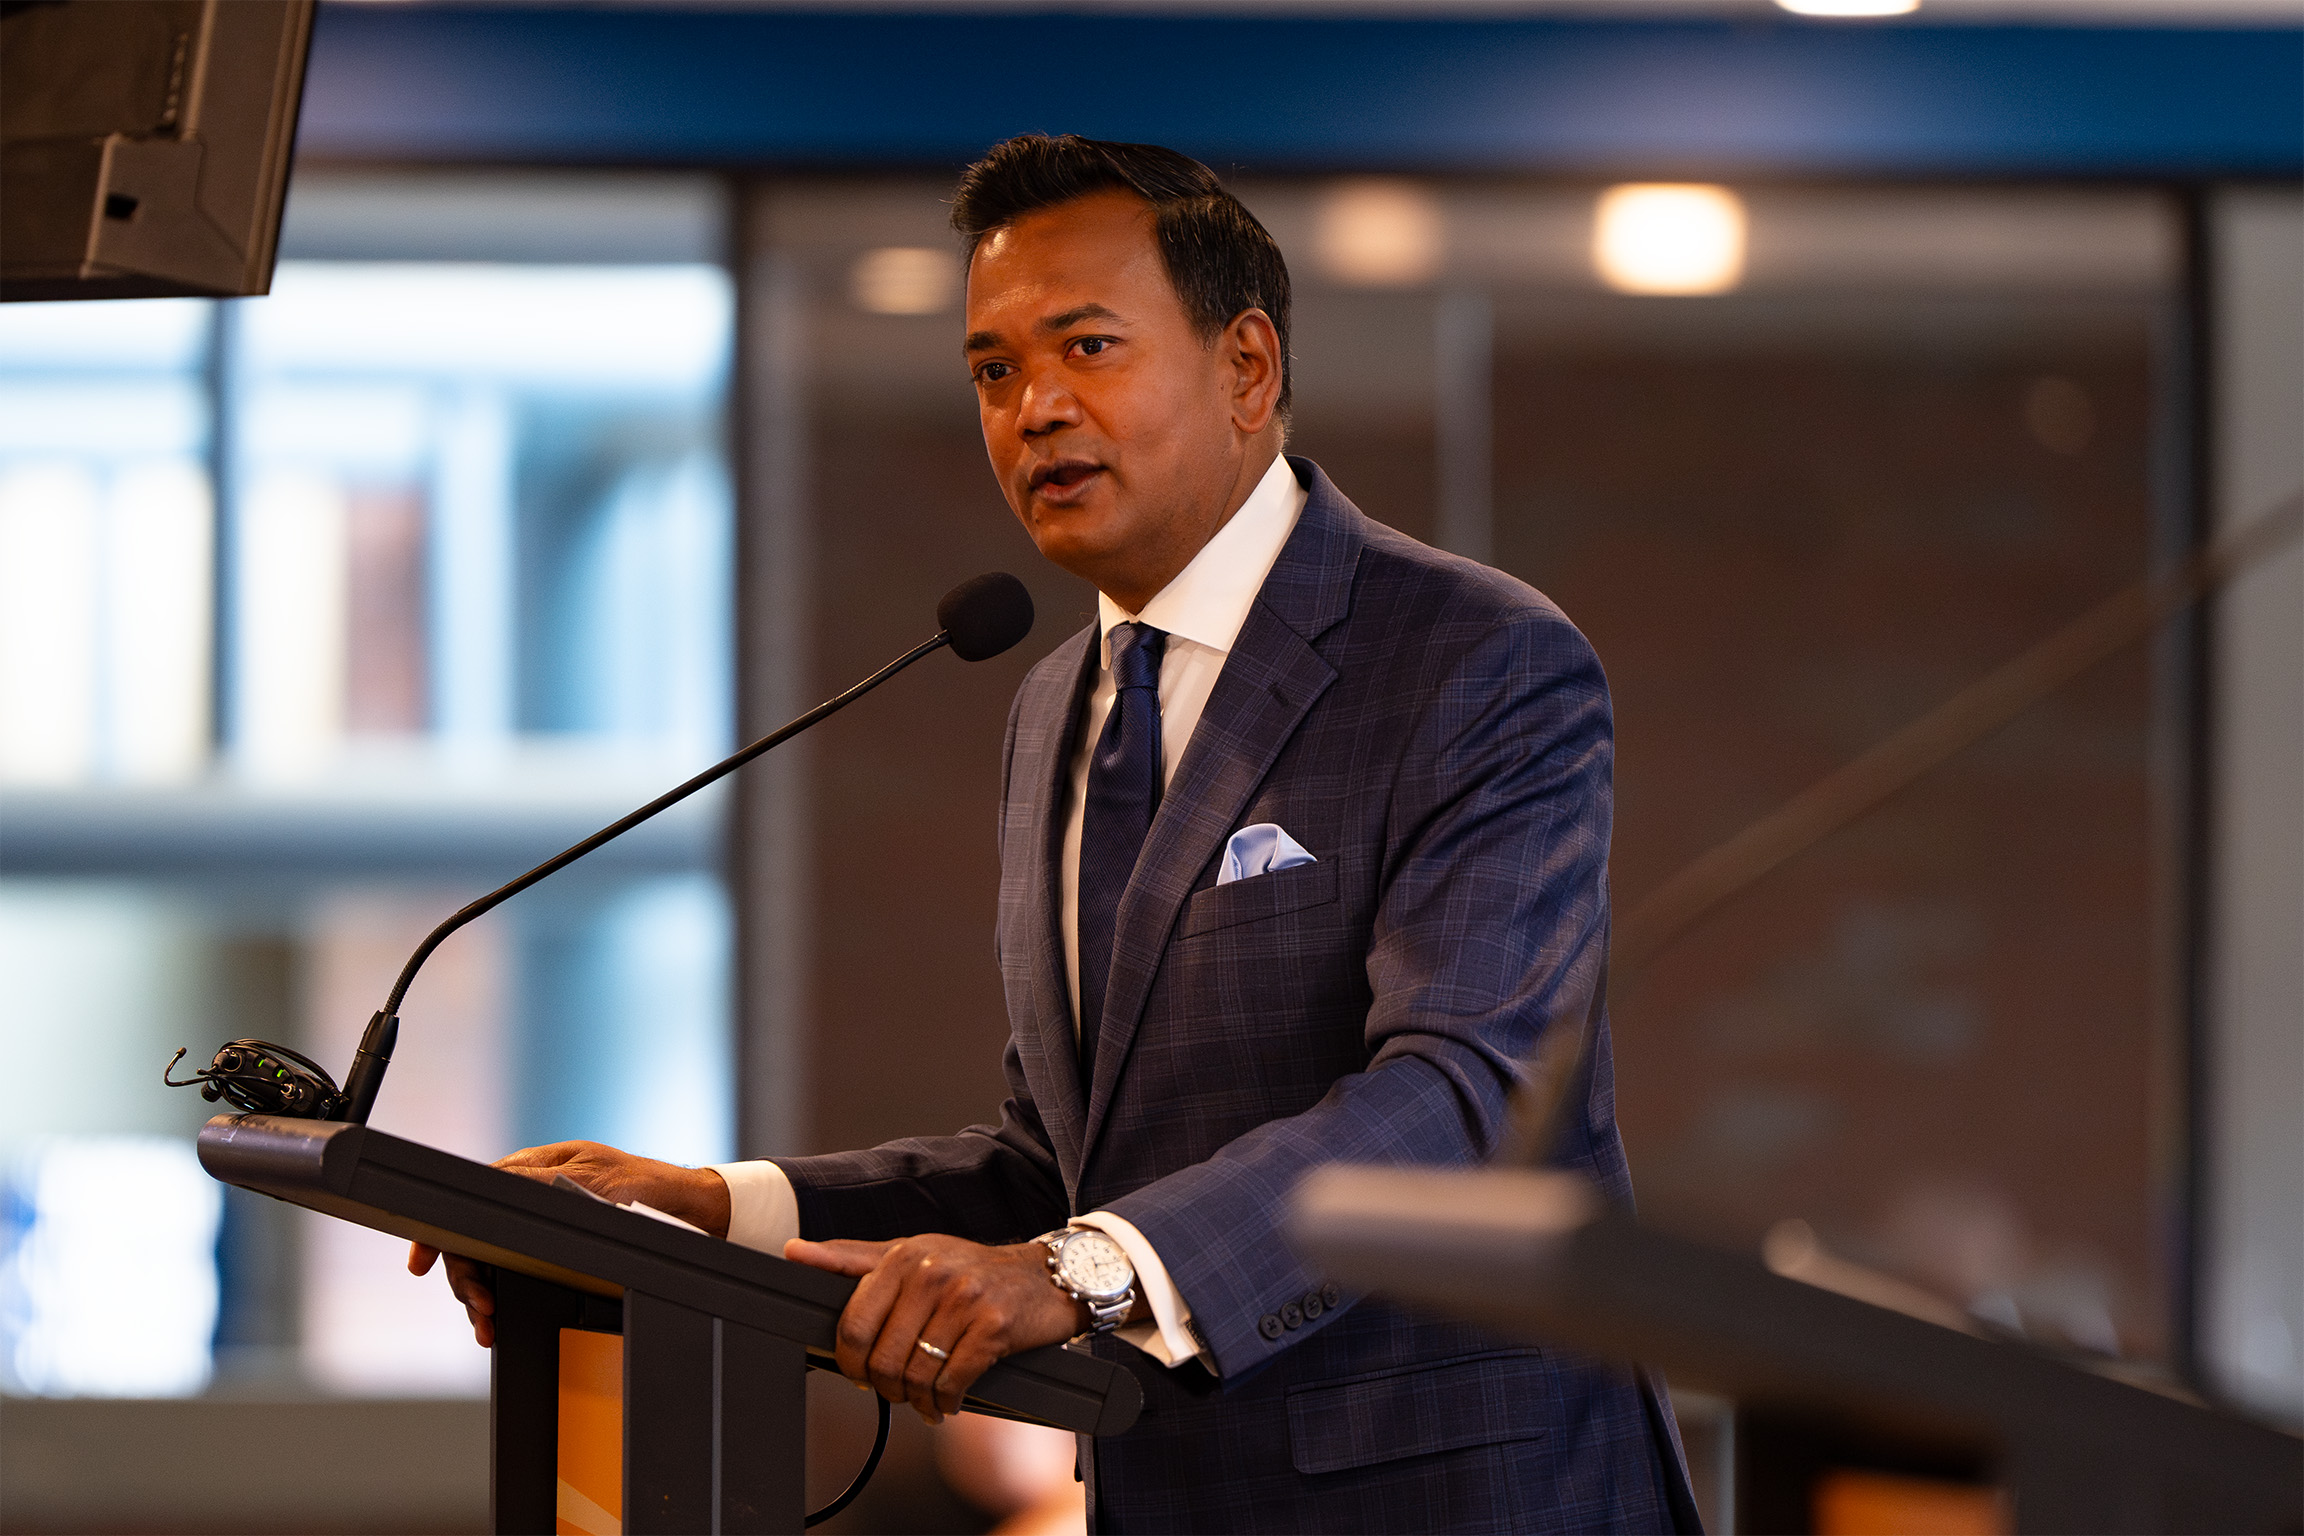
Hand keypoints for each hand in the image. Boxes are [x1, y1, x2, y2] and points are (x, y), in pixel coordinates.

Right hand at [408, 1141, 731, 1346]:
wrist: (693, 1215)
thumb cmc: (650, 1190)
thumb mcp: (593, 1184)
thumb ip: (537, 1185)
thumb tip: (486, 1186)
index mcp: (532, 1171)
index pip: (466, 1197)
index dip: (437, 1231)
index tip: (421, 1262)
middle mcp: (530, 1197)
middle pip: (472, 1239)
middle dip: (465, 1277)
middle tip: (479, 1310)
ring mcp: (541, 1226)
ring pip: (489, 1263)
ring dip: (479, 1296)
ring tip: (486, 1326)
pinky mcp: (555, 1252)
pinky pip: (514, 1277)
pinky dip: (501, 1300)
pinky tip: (498, 1322)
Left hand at [786, 1234, 1089, 1424]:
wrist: (1043, 1278)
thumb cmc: (969, 1270)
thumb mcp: (911, 1254)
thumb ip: (850, 1258)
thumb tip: (794, 1252)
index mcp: (903, 1257)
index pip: (854, 1326)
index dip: (851, 1363)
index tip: (861, 1373)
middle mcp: (932, 1274)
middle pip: (884, 1359)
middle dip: (887, 1388)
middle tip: (897, 1390)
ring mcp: (966, 1299)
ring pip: (917, 1376)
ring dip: (919, 1401)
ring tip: (927, 1399)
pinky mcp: (995, 1326)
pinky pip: (954, 1382)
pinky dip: (948, 1402)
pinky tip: (950, 1401)